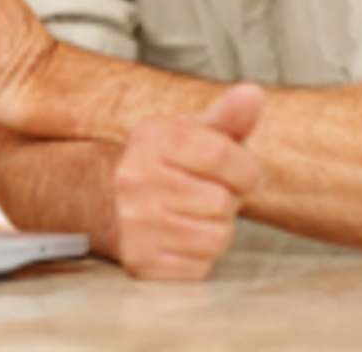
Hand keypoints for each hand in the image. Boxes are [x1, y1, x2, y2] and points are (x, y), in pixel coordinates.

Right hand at [112, 83, 263, 280]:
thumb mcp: (192, 133)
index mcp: (151, 137)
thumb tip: (253, 93)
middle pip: (222, 201)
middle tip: (205, 192)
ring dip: (215, 229)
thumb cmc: (166, 164)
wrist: (108, 198)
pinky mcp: (139, 260)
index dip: (244, 168)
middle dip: (226, 200)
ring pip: (215, 238)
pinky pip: (200, 267)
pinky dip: (199, 257)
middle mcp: (135, 177)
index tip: (237, 170)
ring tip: (193, 214)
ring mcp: (134, 221)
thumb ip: (228, 117)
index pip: (222, 154)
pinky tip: (180, 237)